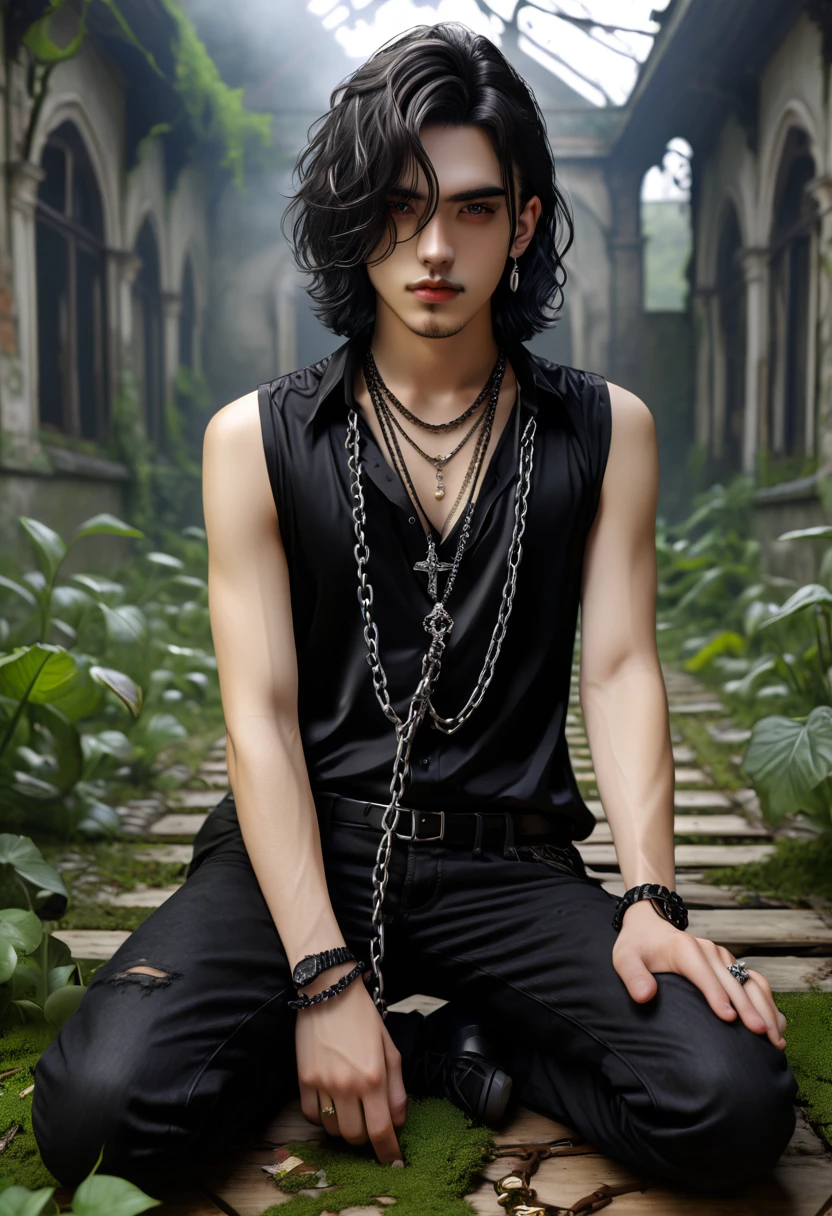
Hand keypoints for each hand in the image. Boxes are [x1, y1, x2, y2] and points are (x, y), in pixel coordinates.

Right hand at [294, 961, 407, 1164]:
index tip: (393, 1162)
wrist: (329, 991)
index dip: (388, 1152)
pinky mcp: (303, 1079)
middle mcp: (347, 1085)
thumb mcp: (389, 1049)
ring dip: (344, 1127)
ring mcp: (322, 1084)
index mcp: (373, 1078)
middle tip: (370, 1125)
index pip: (381, 1131)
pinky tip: (331, 1103)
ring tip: (351, 1109)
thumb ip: (397, 1089)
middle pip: (355, 1137)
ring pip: (333, 1130)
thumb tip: (398, 1122)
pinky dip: (322, 1117)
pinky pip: (311, 1116)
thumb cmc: (363, 1018)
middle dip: (366, 1138)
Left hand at [612, 899, 786, 1049]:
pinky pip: (755, 982)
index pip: (703, 973)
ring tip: (775, 1038)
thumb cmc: (637, 947)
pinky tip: (776, 1025)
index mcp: (684, 948)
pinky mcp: (730, 964)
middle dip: (748, 1009)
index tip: (728, 1019)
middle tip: (761, 1037)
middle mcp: (709, 950)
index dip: (716, 995)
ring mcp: (723, 957)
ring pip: (751, 982)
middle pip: (733, 982)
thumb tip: (645, 996)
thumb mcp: (624, 958)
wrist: (650, 925)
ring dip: (765, 1008)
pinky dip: (768, 1003)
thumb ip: (633, 976)